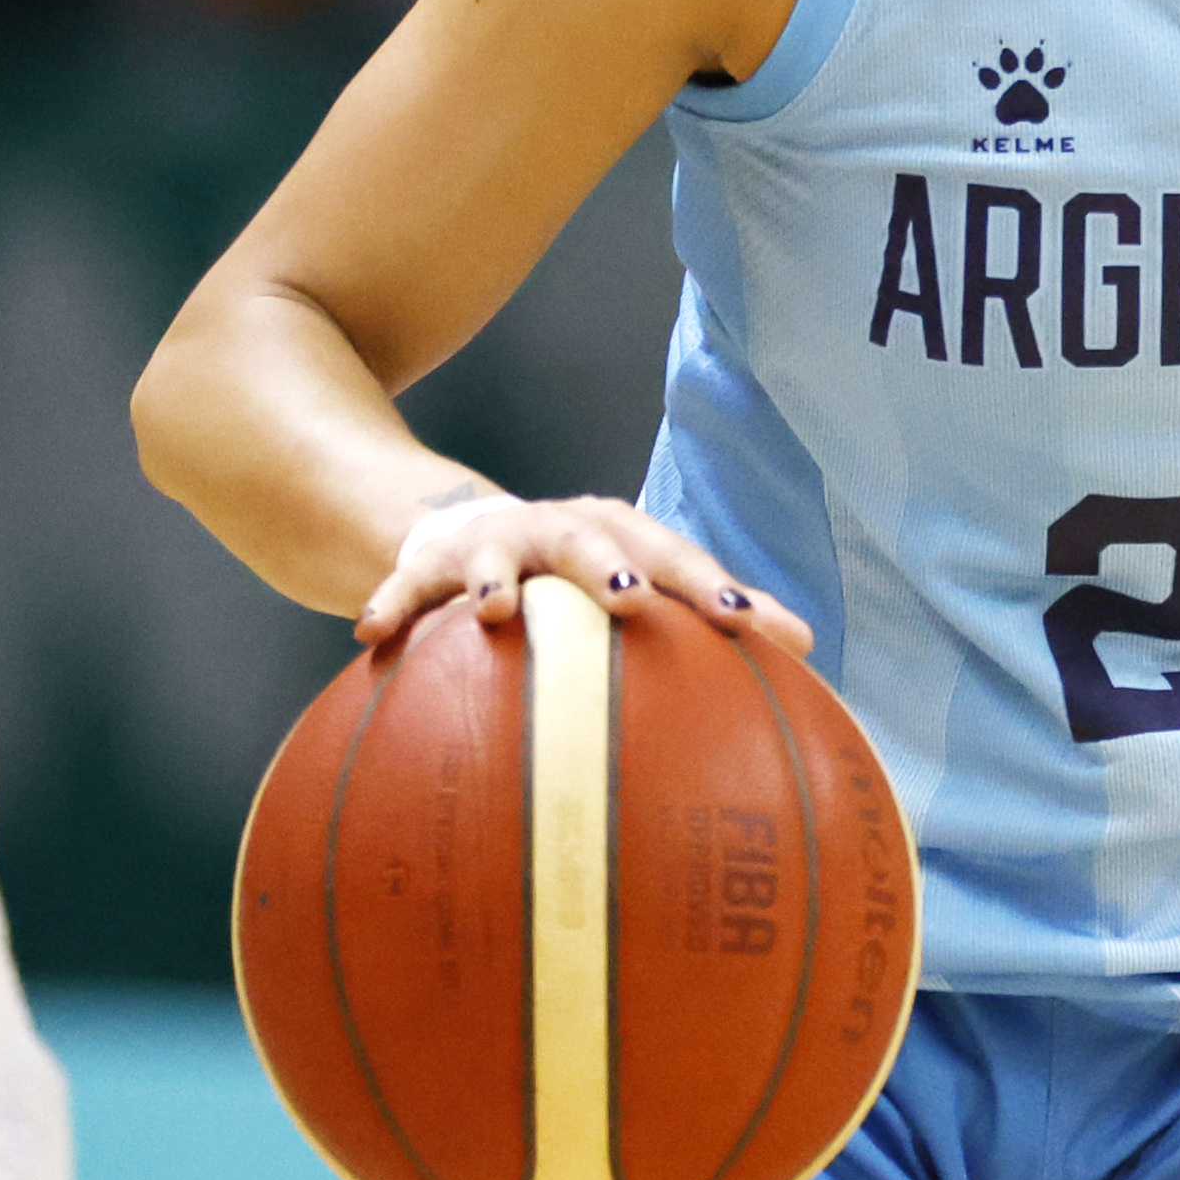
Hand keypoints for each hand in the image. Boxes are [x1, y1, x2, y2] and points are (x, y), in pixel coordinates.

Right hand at [359, 488, 816, 657]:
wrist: (465, 530)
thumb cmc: (578, 576)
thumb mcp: (641, 584)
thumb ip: (714, 615)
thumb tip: (810, 649)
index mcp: (624, 538)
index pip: (679, 559)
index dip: (713, 589)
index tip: (750, 626)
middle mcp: (562, 529)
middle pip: (593, 540)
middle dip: (610, 567)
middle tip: (632, 600)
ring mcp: (493, 541)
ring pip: (497, 553)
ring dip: (496, 577)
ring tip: (493, 612)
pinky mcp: (427, 562)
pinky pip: (405, 585)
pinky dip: (390, 604)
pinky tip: (369, 635)